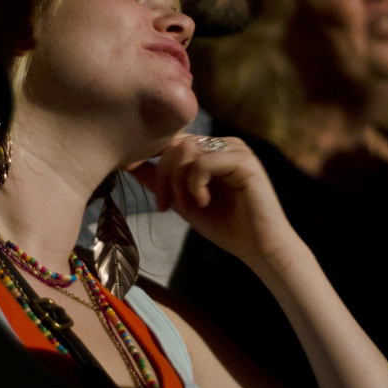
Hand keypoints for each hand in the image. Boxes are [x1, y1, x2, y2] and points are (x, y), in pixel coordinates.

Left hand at [129, 134, 294, 266]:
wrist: (259, 247)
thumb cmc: (225, 226)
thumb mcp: (183, 201)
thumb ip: (160, 181)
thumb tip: (128, 164)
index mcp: (210, 149)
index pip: (171, 140)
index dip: (150, 156)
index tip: (132, 174)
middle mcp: (223, 143)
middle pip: (175, 143)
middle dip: (163, 175)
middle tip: (165, 205)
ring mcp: (235, 149)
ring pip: (187, 149)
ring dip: (177, 181)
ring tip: (185, 205)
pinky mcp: (244, 160)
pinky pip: (204, 161)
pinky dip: (195, 183)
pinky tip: (203, 202)